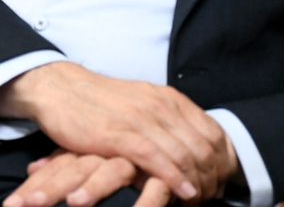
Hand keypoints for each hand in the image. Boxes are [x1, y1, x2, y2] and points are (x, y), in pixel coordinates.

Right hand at [0, 62, 234, 201]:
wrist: (59, 89)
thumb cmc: (99, 102)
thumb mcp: (140, 104)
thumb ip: (165, 122)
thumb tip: (189, 148)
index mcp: (168, 98)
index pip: (212, 132)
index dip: (223, 161)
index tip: (222, 182)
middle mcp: (159, 106)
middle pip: (204, 147)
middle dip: (214, 177)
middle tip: (215, 197)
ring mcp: (140, 119)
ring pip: (185, 155)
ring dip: (199, 183)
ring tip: (202, 201)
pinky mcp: (119, 134)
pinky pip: (157, 160)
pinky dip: (175, 179)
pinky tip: (185, 194)